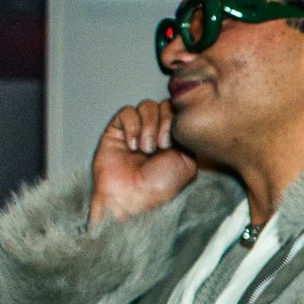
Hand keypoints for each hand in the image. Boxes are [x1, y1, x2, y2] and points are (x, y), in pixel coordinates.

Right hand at [88, 100, 197, 225]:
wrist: (131, 198)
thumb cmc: (158, 187)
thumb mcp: (187, 164)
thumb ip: (187, 138)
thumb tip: (181, 119)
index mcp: (174, 139)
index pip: (179, 112)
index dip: (177, 120)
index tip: (173, 143)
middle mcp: (155, 132)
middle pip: (164, 104)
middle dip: (164, 123)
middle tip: (160, 146)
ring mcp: (136, 130)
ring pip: (147, 105)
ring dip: (149, 127)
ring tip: (146, 149)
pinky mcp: (117, 131)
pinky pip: (127, 112)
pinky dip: (132, 127)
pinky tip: (132, 146)